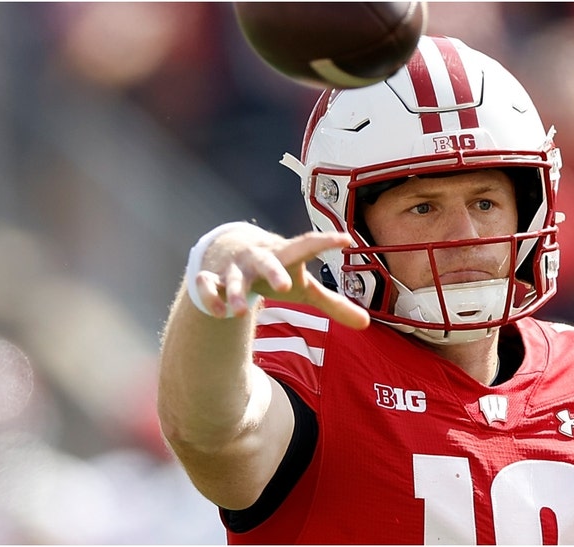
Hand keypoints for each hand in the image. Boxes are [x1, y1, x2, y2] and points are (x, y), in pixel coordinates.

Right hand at [192, 224, 369, 328]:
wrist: (231, 251)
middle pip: (267, 261)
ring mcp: (235, 268)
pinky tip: (218, 314)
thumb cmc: (277, 271)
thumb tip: (367, 323)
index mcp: (285, 255)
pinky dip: (210, 298)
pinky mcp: (212, 278)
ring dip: (236, 293)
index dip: (326, 242)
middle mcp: (260, 258)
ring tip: (240, 313)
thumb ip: (332, 302)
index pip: (307, 245)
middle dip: (274, 272)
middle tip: (286, 286)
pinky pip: (206, 286)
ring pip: (234, 277)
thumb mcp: (303, 286)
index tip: (346, 239)